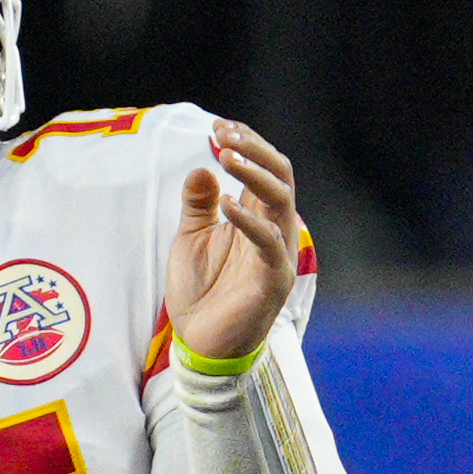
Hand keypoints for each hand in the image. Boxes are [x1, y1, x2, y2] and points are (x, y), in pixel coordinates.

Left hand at [166, 120, 300, 366]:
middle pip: (279, 174)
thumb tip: (202, 167)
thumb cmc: (200, 293)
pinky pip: (268, 241)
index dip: (246, 144)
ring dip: (254, 173)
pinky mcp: (274, 279)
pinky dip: (248, 219)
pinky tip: (225, 204)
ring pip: (281, 199)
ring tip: (226, 157)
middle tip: (224, 135)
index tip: (218, 128)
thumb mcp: (191, 238)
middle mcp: (274, 229)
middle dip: (253, 149)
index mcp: (257, 216)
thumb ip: (198, 204)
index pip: (264, 168)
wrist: (201, 346)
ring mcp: (278, 253)